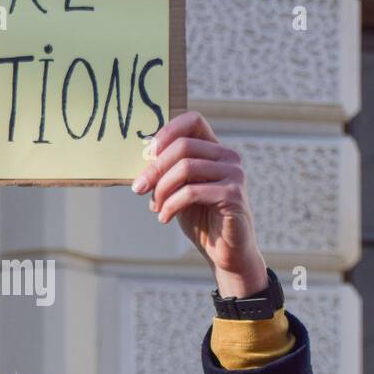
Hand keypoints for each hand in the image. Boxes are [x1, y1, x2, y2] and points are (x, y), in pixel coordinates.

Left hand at [131, 110, 267, 297]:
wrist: (224, 252)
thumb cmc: (201, 219)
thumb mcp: (178, 190)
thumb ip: (166, 172)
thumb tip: (142, 156)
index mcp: (214, 150)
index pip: (193, 120)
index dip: (167, 131)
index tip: (147, 154)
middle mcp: (228, 156)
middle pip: (183, 146)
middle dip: (155, 168)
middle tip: (139, 188)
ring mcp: (234, 174)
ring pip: (185, 167)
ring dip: (162, 189)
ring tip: (155, 207)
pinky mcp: (233, 195)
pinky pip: (192, 191)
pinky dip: (171, 205)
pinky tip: (164, 218)